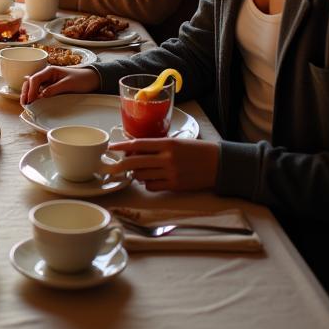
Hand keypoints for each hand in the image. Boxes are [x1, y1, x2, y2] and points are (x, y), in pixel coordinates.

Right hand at [20, 65, 98, 104]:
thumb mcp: (68, 84)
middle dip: (25, 91)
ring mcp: (48, 81)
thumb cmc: (82, 79)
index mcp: (50, 70)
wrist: (92, 79)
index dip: (31, 90)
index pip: (35, 79)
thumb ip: (54, 89)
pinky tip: (33, 102)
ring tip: (26, 103)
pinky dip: (35, 96)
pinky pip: (40, 91)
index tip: (30, 100)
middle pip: (31, 82)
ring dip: (28, 94)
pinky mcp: (51, 87)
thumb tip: (41, 96)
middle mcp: (46, 75)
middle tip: (24, 103)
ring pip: (33, 86)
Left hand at [105, 138, 219, 192]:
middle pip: (135, 162)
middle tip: (110, 167)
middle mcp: (167, 158)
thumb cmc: (196, 150)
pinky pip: (152, 186)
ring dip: (135, 174)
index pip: (138, 144)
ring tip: (137, 170)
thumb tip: (134, 151)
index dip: (122, 146)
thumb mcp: (176, 142)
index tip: (111, 148)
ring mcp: (170, 173)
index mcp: (167, 143)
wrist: (218, 163)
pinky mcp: (175, 185)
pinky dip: (147, 183)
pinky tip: (150, 179)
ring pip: (142, 175)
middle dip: (120, 165)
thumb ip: (156, 146)